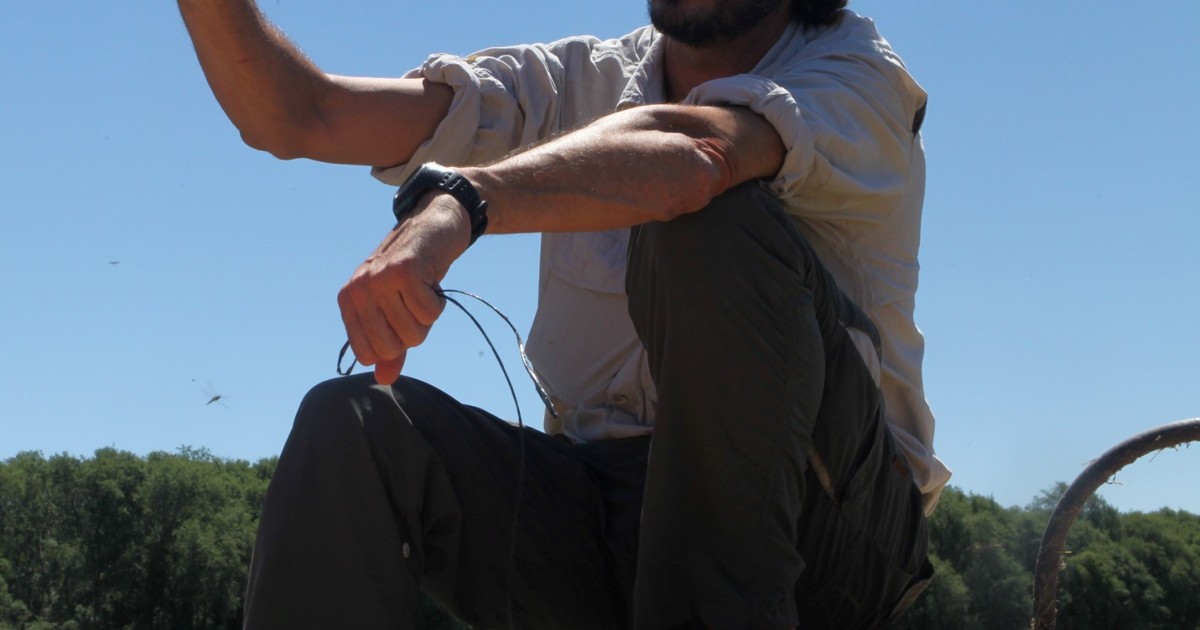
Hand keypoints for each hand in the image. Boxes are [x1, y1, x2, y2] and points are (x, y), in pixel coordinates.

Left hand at [337, 192, 471, 383]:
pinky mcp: (404, 271)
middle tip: (413, 304)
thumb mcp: (395, 311)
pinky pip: (429, 312)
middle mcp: (359, 290)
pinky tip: (431, 281)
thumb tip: (384, 380)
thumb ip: (389, 346)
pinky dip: (438, 303)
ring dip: (427, 316)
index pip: (368, 354)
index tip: (399, 319)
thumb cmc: (413, 274)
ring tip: (422, 290)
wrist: (432, 227)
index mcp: (349, 301)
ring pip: (413, 332)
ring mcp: (379, 279)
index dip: (393, 345)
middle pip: (391, 346)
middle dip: (413, 332)